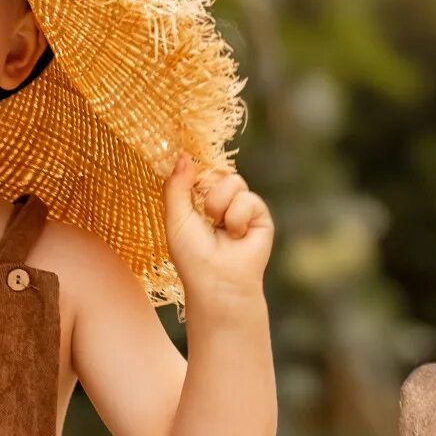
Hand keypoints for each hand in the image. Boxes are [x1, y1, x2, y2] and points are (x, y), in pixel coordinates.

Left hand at [163, 152, 271, 302]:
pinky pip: (249, 198)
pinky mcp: (260, 216)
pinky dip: (237, 218)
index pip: (200, 172)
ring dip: (220, 206)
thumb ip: (177, 185)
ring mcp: (242, 207)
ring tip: (220, 228)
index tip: (188, 176)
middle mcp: (222, 201)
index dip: (195, 173)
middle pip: (218, 172)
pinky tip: (237, 235)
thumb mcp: (176, 217)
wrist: (217, 280)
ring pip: (234, 181)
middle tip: (205, 217)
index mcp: (199, 200)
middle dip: (207, 194)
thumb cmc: (192, 255)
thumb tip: (184, 155)